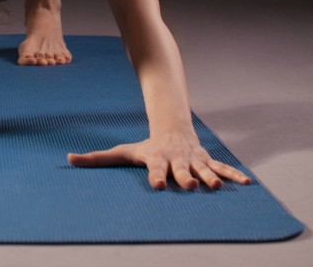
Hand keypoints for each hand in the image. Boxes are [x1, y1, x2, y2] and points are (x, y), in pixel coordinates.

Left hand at [67, 131, 252, 190]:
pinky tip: (246, 185)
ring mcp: (193, 159)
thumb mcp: (122, 152)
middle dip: (186, 178)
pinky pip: (222, 167)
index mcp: (157, 158)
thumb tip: (67, 160)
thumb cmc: (146, 146)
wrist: (171, 127)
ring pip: (204, 169)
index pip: (155, 168)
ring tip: (217, 187)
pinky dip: (234, 175)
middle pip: (181, 170)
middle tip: (192, 187)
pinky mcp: (206, 161)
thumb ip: (96, 159)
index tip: (158, 185)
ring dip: (211, 178)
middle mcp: (177, 159)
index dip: (157, 176)